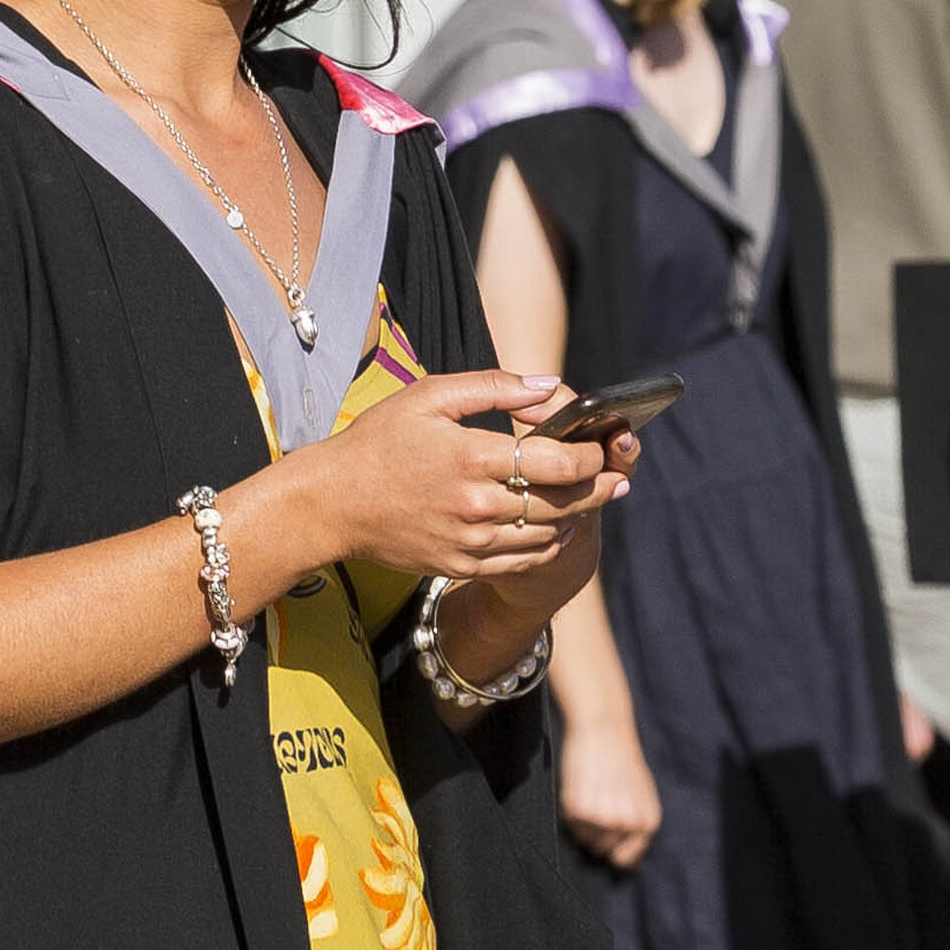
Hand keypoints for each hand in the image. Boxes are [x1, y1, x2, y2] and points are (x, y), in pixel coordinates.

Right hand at [281, 370, 626, 599]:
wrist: (332, 503)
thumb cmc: (379, 442)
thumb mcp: (430, 396)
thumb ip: (494, 387)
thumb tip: (549, 385)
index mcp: (471, 457)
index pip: (556, 461)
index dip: (590, 455)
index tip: (602, 446)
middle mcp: (476, 504)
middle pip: (561, 501)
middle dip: (598, 487)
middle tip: (618, 477)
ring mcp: (470, 541)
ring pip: (547, 534)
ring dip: (576, 516)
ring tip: (592, 497)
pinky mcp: (461, 565)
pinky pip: (522, 561)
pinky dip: (548, 545)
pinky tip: (558, 528)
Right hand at [553, 703, 660, 870]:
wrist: (605, 730)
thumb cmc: (623, 761)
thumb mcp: (642, 796)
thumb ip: (638, 828)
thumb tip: (632, 866)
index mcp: (647, 822)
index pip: (626, 859)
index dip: (613, 850)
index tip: (606, 836)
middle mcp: (627, 824)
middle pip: (601, 850)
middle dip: (595, 831)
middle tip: (598, 801)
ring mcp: (603, 818)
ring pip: (583, 838)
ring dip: (582, 822)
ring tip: (590, 792)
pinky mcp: (579, 809)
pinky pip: (568, 823)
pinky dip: (569, 809)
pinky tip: (579, 787)